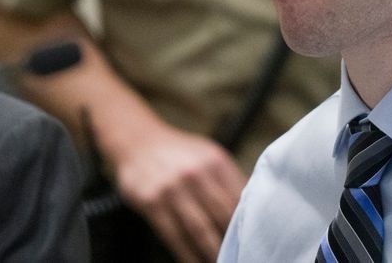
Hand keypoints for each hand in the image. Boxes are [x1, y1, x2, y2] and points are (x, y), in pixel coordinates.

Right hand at [111, 125, 246, 262]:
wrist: (137, 140)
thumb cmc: (179, 152)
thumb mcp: (208, 155)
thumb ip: (228, 178)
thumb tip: (251, 205)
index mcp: (216, 162)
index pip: (240, 197)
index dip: (249, 221)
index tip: (254, 237)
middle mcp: (197, 174)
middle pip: (223, 215)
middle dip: (233, 240)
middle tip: (241, 254)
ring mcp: (173, 189)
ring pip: (200, 230)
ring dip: (212, 252)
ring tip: (221, 261)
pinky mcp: (152, 203)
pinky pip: (174, 235)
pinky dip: (186, 254)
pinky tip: (195, 262)